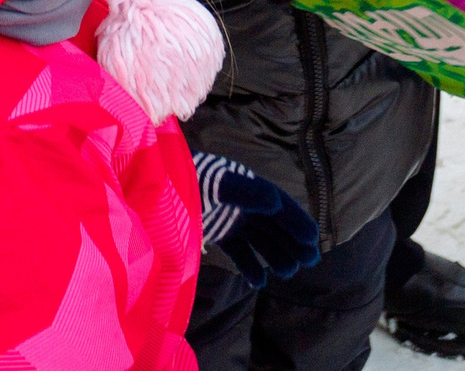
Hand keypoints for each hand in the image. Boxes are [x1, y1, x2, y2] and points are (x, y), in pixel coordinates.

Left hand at [195, 151, 321, 286]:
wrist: (152, 191)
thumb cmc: (185, 182)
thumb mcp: (215, 183)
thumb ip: (245, 191)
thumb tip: (276, 203)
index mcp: (243, 184)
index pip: (277, 202)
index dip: (296, 219)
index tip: (312, 238)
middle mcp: (239, 200)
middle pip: (273, 222)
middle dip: (292, 240)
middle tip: (309, 261)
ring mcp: (227, 217)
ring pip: (259, 238)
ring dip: (275, 253)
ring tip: (289, 271)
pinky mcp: (215, 232)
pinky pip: (238, 250)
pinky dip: (249, 265)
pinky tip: (259, 281)